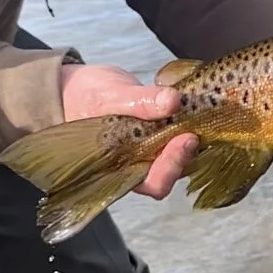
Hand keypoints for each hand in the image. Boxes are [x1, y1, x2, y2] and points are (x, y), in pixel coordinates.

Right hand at [61, 64, 197, 199]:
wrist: (76, 89)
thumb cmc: (85, 99)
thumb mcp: (109, 96)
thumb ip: (139, 102)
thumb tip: (173, 101)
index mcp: (124, 169)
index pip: (156, 183)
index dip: (173, 166)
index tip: (184, 139)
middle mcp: (143, 165)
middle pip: (175, 172)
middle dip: (187, 152)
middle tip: (194, 127)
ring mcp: (154, 151)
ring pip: (183, 156)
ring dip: (192, 140)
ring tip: (196, 115)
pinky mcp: (163, 136)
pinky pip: (183, 137)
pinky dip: (191, 126)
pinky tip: (193, 109)